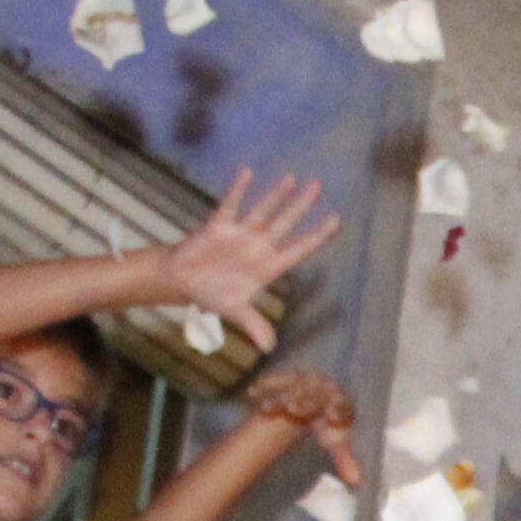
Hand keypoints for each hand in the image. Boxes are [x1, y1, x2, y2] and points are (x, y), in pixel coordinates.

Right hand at [151, 171, 342, 344]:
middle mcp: (258, 247)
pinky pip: (230, 205)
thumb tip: (269, 347)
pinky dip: (238, 190)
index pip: (299, 248)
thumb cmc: (212, 295)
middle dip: (301, 206)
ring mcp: (240, 234)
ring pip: (263, 211)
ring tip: (291, 179)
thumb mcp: (235, 312)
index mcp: (268, 267)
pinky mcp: (218, 227)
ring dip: (275, 195)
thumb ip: (253, 325)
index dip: (317, 236)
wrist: (183, 283)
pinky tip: (248, 173)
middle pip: (285, 223)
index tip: (337, 220)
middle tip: (317, 186)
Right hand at [245, 363, 366, 487]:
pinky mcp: (289, 377)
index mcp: (340, 403)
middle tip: (290, 408)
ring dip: (278, 398)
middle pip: (313, 398)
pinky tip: (251, 394)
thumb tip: (356, 482)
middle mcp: (324, 388)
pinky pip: (276, 381)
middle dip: (302, 403)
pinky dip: (265, 386)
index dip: (338, 411)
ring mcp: (306, 380)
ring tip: (264, 408)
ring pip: (292, 389)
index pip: (342, 407)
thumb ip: (345, 459)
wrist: (321, 393)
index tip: (331, 417)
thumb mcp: (335, 440)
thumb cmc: (329, 423)